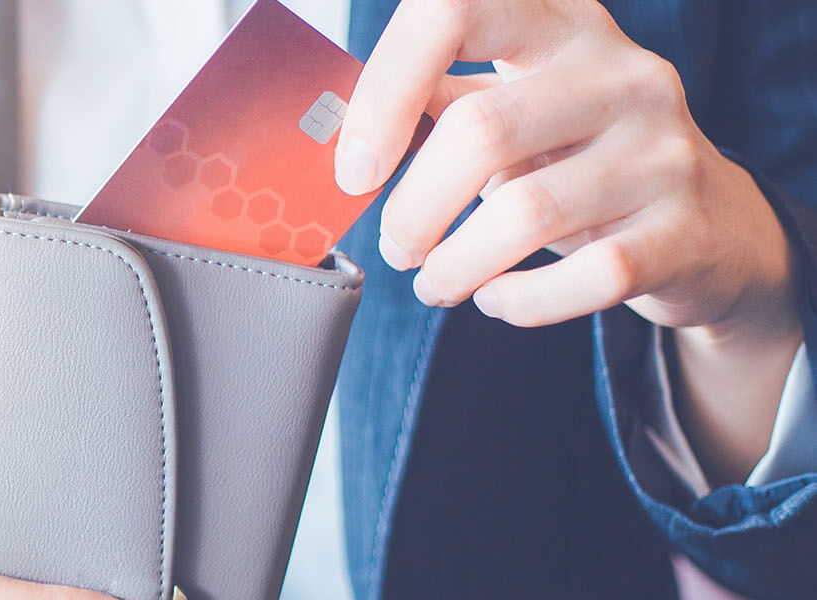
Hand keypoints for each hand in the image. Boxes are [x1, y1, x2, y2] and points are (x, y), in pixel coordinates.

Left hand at [338, 0, 798, 484]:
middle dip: (414, 207)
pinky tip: (496, 300)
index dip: (385, 87)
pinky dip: (521, 302)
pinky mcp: (687, 229)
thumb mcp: (506, 114)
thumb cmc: (571, 161)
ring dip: (456, 264)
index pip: (454, 8)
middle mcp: (621, 72)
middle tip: (396, 247)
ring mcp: (664, 148)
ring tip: (434, 281)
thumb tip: (329, 139)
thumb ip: (428, 108)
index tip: (354, 166)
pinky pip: (587, 277)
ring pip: (528, 211)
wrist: (706, 227)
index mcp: (559, 23)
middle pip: (481, 129)